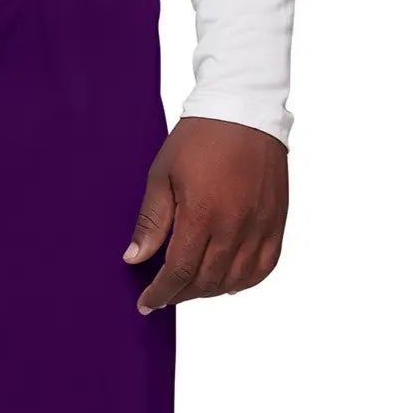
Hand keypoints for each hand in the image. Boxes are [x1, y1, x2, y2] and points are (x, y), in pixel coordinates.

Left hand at [125, 118, 288, 312]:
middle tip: (166, 293)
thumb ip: (152, 221)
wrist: (244, 110)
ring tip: (192, 287)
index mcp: (203, 214)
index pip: (179, 272)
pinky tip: (227, 282)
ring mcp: (260, 225)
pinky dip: (244, 281)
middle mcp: (235, 225)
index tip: (148, 303)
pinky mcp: (276, 221)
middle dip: (182, 294)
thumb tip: (135, 258)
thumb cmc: (199, 138)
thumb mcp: (162, 175)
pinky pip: (264, 267)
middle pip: (206, 281)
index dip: (161, 293)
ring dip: (210, 291)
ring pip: (235, 280)